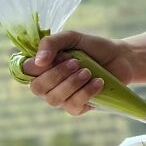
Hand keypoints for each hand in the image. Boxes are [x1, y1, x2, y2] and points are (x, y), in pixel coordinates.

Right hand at [21, 30, 135, 116]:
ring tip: (88, 71)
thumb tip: (39, 61)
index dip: (36, 66)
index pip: (25, 71)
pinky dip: (86, 93)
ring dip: (72, 83)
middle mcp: (49, 84)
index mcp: (43, 66)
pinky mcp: (78, 107)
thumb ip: (51, 43)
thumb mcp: (72, 38)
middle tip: (76, 62)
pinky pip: (73, 106)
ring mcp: (63, 97)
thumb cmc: (93, 47)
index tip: (56, 56)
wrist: (120, 58)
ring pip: (54, 99)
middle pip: (37, 88)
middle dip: (57, 75)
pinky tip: (98, 82)